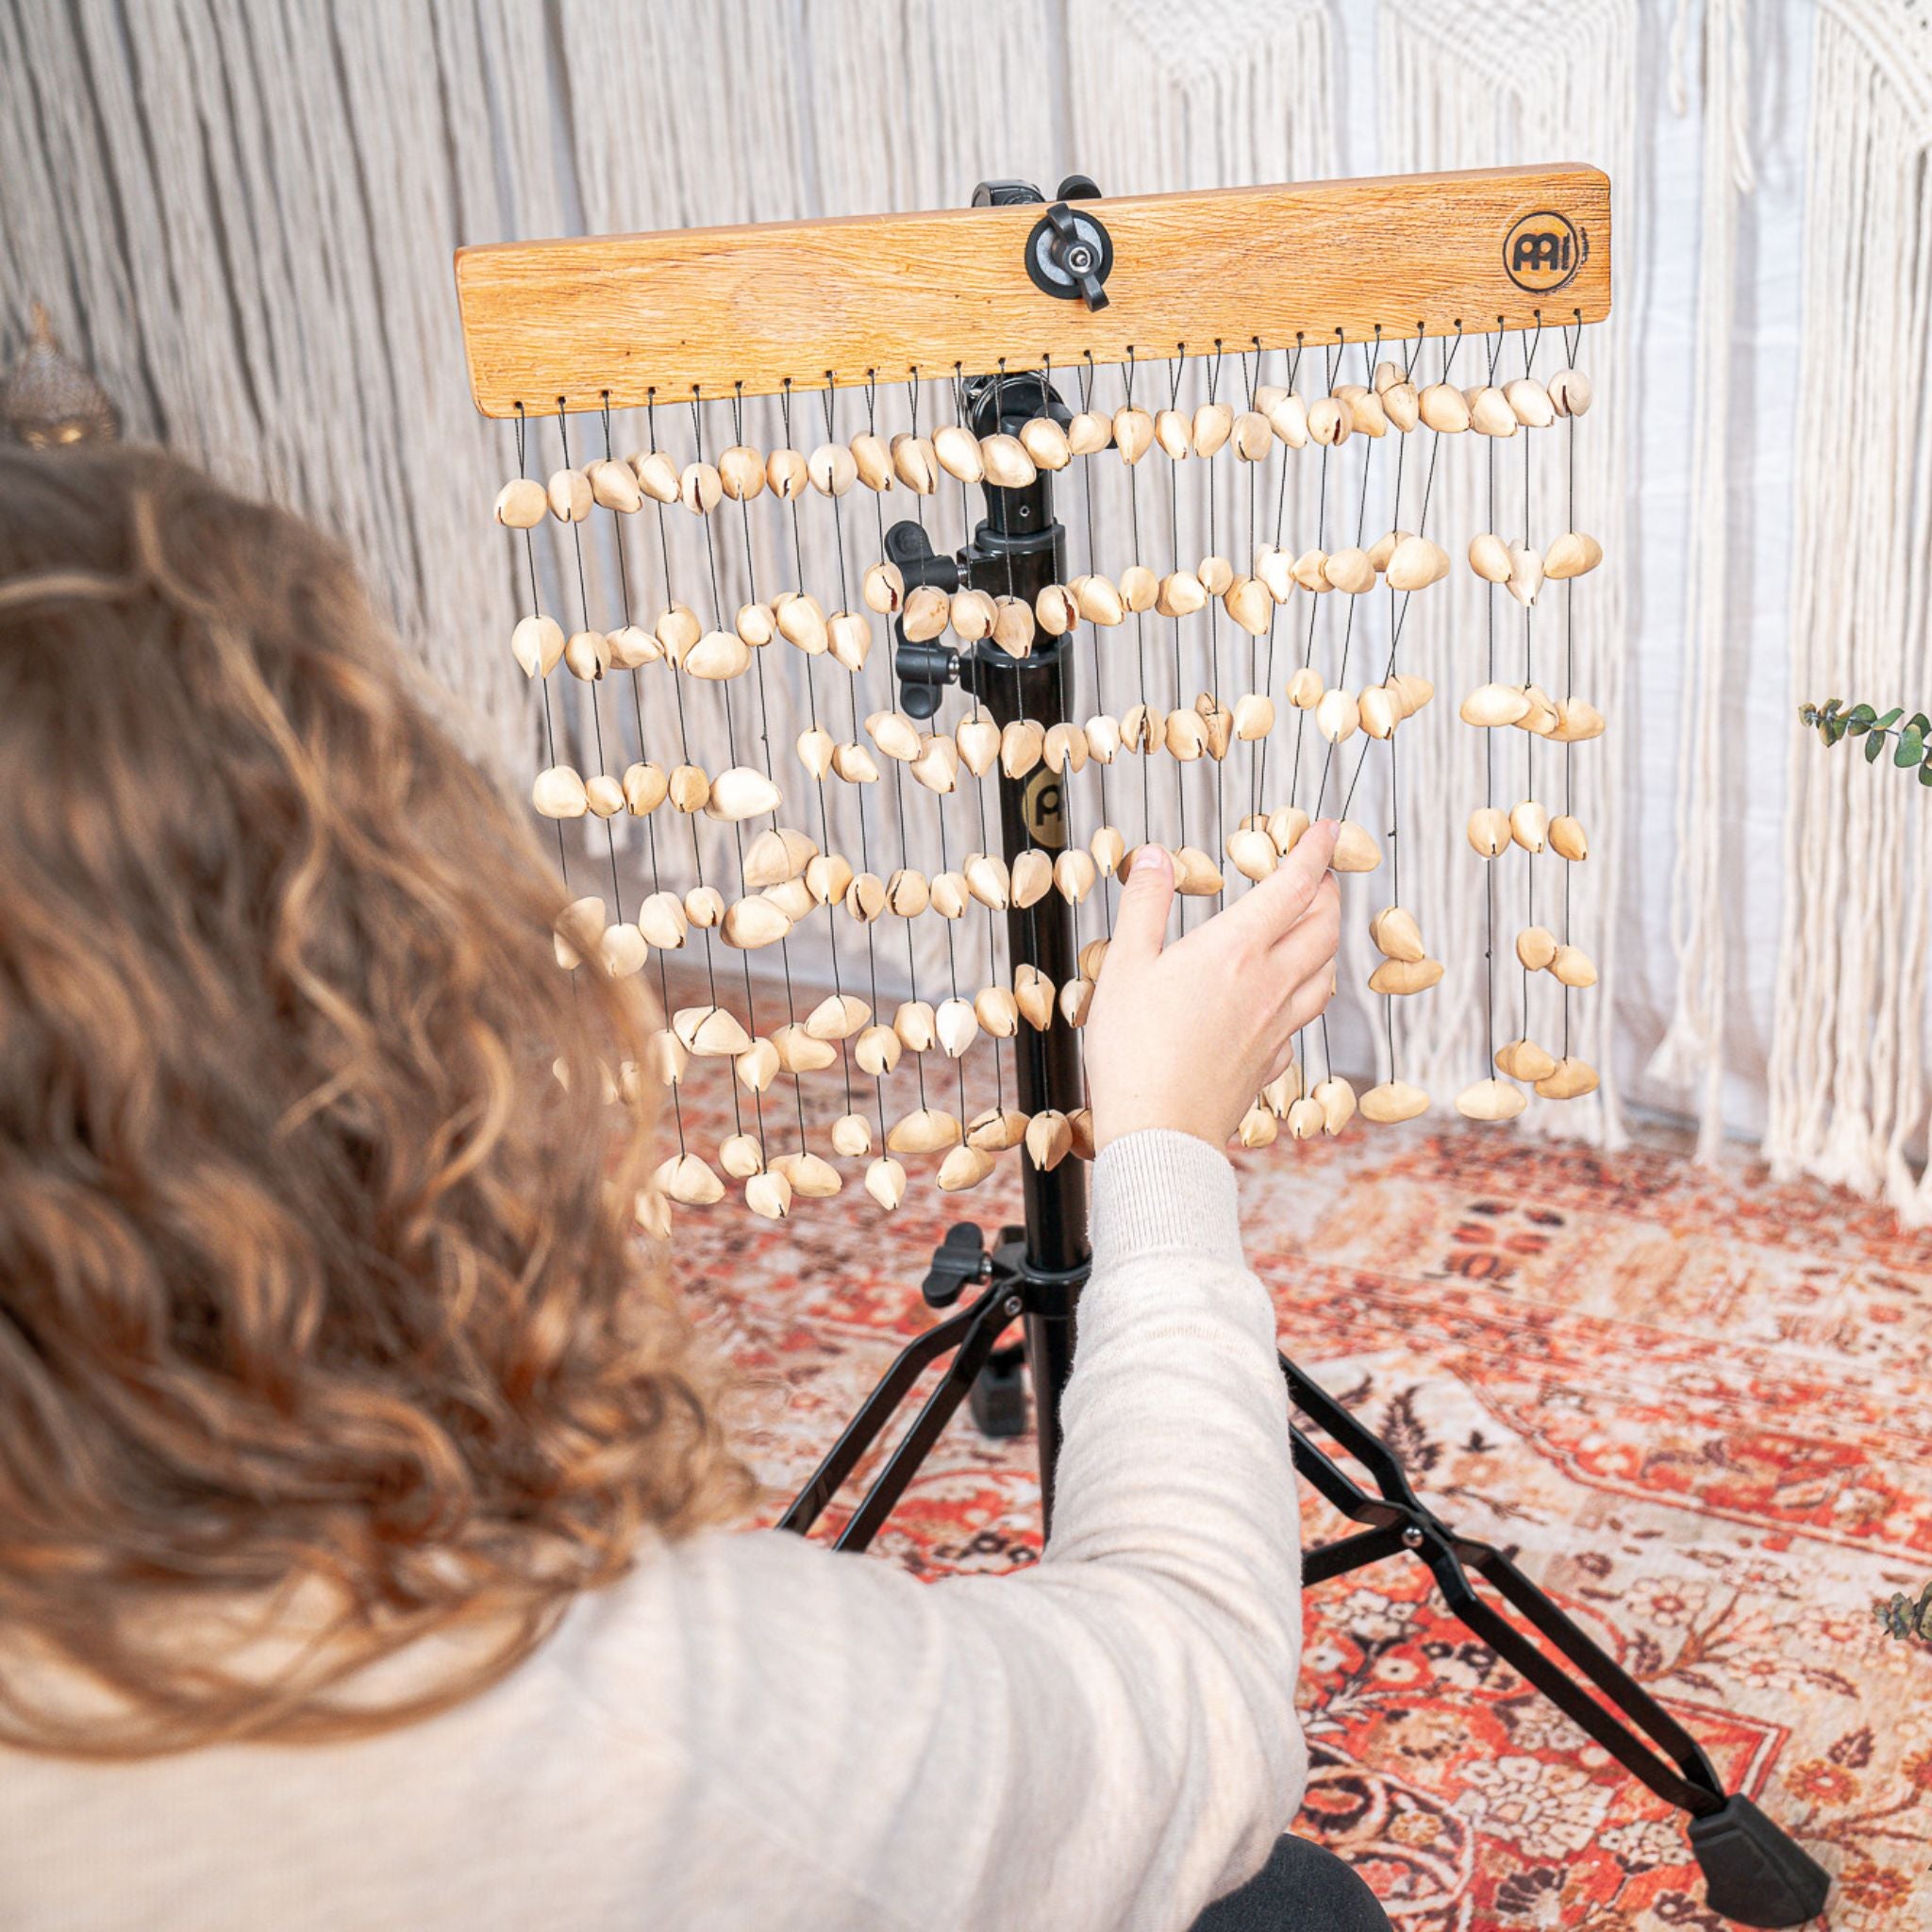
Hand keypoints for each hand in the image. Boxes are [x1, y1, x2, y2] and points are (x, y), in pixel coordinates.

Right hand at [1084, 825, 1341, 1152]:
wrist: (1160, 1132)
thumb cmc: (1135, 1052)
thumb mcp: (1125, 964)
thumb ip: (1145, 904)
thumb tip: (1155, 857)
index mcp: (1236, 950)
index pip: (1293, 886)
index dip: (1315, 851)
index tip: (1326, 829)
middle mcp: (1269, 983)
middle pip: (1324, 928)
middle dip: (1328, 893)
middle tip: (1320, 876)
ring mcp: (1276, 1026)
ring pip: (1326, 974)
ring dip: (1327, 943)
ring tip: (1313, 930)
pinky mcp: (1272, 1062)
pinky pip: (1304, 1020)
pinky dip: (1306, 995)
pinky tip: (1288, 999)